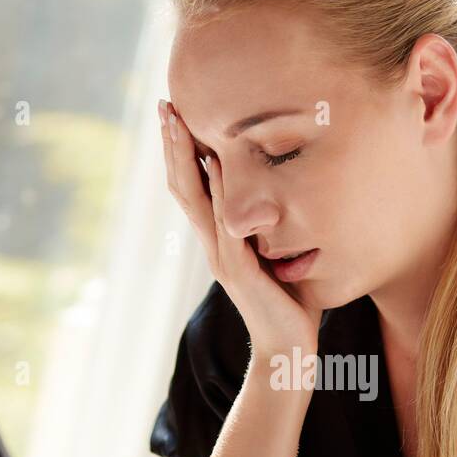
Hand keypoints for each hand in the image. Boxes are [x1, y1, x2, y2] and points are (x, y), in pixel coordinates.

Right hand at [158, 99, 322, 361]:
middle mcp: (215, 244)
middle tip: (165, 104)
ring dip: (184, 157)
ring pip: (195, 198)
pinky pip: (225, 223)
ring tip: (176, 122)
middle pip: (184, 185)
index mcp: (222, 240)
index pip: (194, 187)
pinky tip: (217, 162)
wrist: (288, 352)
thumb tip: (291, 196)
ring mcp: (223, 256)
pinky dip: (219, 191)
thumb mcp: (282, 256)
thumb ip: (276, 228)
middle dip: (173, 144)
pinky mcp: (239, 270)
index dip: (183, 151)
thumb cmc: (292, 305)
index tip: (177, 114)